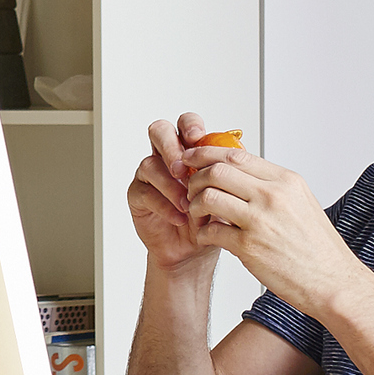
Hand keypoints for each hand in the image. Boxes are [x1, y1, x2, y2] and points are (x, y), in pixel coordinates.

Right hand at [125, 114, 219, 275]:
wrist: (195, 251)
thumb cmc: (210, 219)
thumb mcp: (224, 195)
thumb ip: (224, 175)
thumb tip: (236, 156)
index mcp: (189, 150)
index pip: (186, 123)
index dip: (189, 126)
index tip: (197, 138)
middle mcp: (166, 157)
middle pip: (159, 132)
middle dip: (171, 147)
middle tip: (182, 168)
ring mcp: (149, 176)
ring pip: (150, 164)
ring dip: (171, 185)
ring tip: (188, 204)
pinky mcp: (138, 196)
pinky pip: (145, 193)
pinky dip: (165, 205)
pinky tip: (180, 218)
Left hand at [180, 142, 362, 298]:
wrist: (333, 281)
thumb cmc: (318, 248)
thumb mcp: (301, 203)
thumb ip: (273, 186)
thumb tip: (242, 172)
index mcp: (286, 181)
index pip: (237, 155)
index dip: (207, 154)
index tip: (193, 159)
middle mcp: (273, 196)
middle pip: (217, 171)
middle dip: (195, 178)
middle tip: (191, 190)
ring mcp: (260, 220)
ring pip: (208, 196)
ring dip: (195, 205)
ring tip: (198, 215)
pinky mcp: (249, 247)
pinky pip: (210, 231)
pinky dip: (201, 233)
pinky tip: (206, 237)